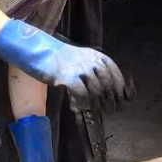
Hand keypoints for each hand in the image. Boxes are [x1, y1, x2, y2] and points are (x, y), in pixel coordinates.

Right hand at [0, 20, 133, 111]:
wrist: (40, 51)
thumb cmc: (61, 58)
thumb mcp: (83, 59)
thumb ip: (95, 70)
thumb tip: (108, 89)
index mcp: (96, 56)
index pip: (115, 72)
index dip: (120, 87)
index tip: (122, 98)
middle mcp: (91, 61)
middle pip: (108, 84)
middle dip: (111, 99)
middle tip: (111, 110)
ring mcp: (79, 69)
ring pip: (96, 90)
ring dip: (97, 103)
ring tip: (95, 109)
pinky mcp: (68, 77)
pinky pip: (82, 93)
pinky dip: (83, 102)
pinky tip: (81, 107)